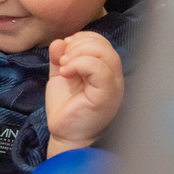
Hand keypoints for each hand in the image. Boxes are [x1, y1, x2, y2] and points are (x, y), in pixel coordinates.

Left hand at [45, 32, 123, 155]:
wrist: (66, 135)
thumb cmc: (67, 109)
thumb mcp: (61, 76)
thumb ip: (60, 58)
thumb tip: (59, 41)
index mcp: (105, 69)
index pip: (101, 42)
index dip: (81, 39)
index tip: (64, 50)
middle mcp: (114, 76)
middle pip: (103, 44)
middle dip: (77, 45)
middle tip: (62, 60)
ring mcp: (113, 85)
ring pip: (104, 53)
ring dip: (77, 54)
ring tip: (64, 67)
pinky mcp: (107, 95)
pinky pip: (99, 69)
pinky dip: (79, 64)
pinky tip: (66, 73)